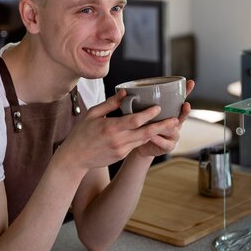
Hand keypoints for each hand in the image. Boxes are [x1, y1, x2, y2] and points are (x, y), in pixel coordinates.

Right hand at [58, 85, 187, 172]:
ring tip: (168, 124)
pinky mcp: (121, 155)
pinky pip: (136, 144)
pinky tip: (152, 130)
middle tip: (176, 120)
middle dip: (162, 126)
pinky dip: (145, 137)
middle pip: (146, 132)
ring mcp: (121, 149)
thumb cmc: (81, 133)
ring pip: (143, 139)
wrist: (75, 158)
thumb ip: (110, 103)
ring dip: (156, 132)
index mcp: (111, 128)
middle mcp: (118, 140)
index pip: (135, 120)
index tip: (159, 107)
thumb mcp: (92, 114)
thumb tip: (124, 92)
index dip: (149, 114)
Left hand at [130, 79, 194, 158]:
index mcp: (171, 113)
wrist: (140, 146)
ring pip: (173, 130)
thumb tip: (132, 88)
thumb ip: (143, 103)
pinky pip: (165, 142)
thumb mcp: (144, 113)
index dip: (187, 92)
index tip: (191, 83)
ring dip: (166, 126)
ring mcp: (173, 136)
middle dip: (185, 111)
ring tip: (159, 122)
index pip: (180, 101)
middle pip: (182, 116)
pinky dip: (158, 139)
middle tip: (186, 104)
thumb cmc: (143, 127)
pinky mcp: (168, 146)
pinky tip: (152, 136)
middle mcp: (175, 124)